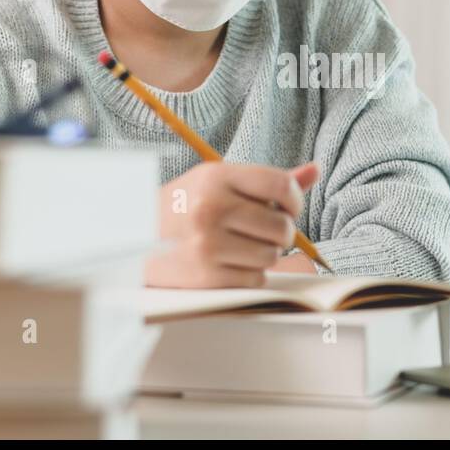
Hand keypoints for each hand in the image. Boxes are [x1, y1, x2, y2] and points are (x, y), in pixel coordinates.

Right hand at [144, 161, 319, 287]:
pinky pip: (255, 279)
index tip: (286, 207)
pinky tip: (227, 263)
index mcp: (217, 177)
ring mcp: (208, 244)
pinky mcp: (205, 275)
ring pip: (271, 255)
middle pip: (282, 226)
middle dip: (278, 231)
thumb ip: (267, 181)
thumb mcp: (217, 182)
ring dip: (262, 254)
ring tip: (238, 245)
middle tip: (258, 229)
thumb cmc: (184, 207)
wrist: (134, 238)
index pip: (281, 185)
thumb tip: (315, 170)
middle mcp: (212, 208)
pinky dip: (248, 274)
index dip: (294, 200)